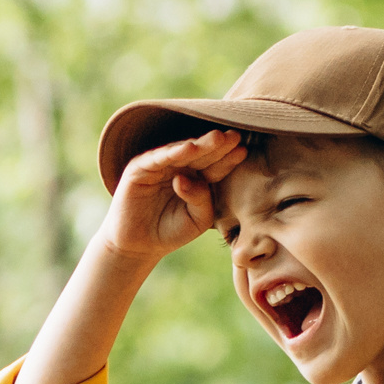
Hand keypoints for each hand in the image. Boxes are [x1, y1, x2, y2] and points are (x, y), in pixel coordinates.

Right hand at [101, 128, 239, 261]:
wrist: (139, 246)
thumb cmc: (171, 232)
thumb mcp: (197, 220)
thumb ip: (201, 200)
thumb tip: (184, 178)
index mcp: (198, 177)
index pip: (216, 165)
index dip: (229, 159)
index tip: (244, 151)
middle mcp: (180, 166)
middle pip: (203, 154)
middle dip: (219, 145)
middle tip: (235, 136)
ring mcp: (160, 165)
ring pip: (183, 151)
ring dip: (200, 144)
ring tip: (217, 138)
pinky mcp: (140, 168)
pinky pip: (158, 158)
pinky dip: (173, 152)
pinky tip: (189, 148)